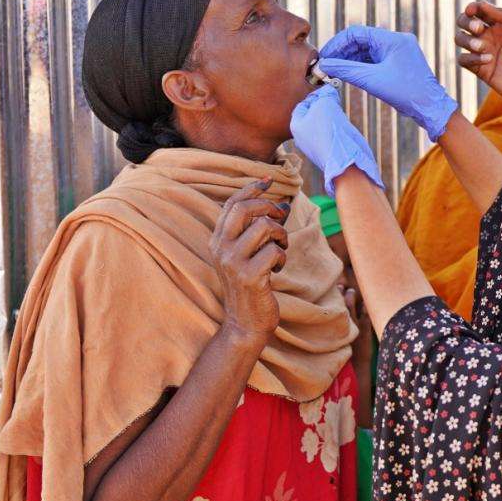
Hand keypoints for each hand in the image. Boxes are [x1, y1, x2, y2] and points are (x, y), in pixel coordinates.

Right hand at [211, 179, 289, 345]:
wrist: (245, 321)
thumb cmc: (252, 284)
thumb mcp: (250, 253)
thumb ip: (260, 230)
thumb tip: (283, 204)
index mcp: (218, 240)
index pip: (232, 204)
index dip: (252, 188)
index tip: (269, 179)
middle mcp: (220, 248)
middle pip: (246, 209)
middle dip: (270, 209)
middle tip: (281, 219)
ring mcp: (233, 262)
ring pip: (264, 227)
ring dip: (280, 235)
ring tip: (280, 249)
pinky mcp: (249, 276)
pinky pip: (274, 251)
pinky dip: (282, 257)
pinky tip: (277, 269)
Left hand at [289, 85, 384, 195]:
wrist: (346, 160)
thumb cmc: (331, 131)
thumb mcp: (325, 104)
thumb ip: (325, 94)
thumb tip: (328, 90)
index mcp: (295, 126)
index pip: (303, 103)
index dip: (316, 95)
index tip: (328, 92)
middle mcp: (302, 136)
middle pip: (313, 114)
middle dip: (325, 106)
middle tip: (335, 102)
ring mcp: (315, 145)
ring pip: (323, 124)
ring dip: (332, 117)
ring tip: (340, 116)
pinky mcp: (328, 151)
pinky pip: (331, 135)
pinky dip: (337, 129)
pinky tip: (344, 129)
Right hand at [318, 25, 458, 140]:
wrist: (431, 108)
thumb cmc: (406, 93)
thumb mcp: (371, 80)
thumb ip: (346, 70)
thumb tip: (324, 64)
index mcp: (393, 39)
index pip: (356, 33)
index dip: (337, 44)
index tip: (324, 57)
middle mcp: (396, 41)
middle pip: (361, 40)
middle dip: (342, 52)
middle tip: (326, 65)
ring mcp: (398, 51)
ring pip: (366, 50)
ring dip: (349, 59)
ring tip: (333, 71)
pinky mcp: (398, 62)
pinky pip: (374, 59)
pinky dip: (360, 65)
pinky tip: (347, 74)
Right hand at [455, 2, 501, 133]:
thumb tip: (483, 5)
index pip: (480, 10)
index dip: (472, 7)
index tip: (473, 10)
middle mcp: (492, 37)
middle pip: (464, 22)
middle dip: (466, 21)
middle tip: (479, 29)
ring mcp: (486, 53)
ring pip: (460, 39)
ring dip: (466, 39)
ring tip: (482, 47)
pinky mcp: (482, 71)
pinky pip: (464, 60)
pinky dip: (470, 58)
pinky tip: (488, 60)